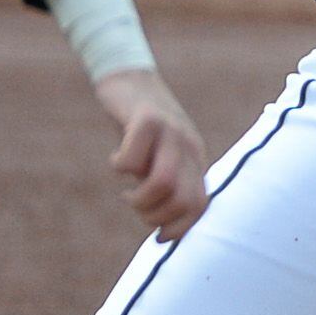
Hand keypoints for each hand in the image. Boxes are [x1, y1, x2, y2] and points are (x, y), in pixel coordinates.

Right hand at [95, 68, 208, 239]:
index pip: (200, 206)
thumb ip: (166, 187)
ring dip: (139, 199)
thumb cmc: (140, 129)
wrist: (128, 79)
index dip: (179, 229)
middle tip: (137, 207)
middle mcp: (189, 146)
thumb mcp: (158, 159)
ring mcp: (170, 130)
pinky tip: (116, 159)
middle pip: (183, 200)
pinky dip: (119, 167)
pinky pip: (133, 157)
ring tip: (127, 193)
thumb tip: (164, 228)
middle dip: (155, 216)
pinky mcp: (146, 117)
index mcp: (196, 160)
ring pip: (163, 182)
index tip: (159, 235)